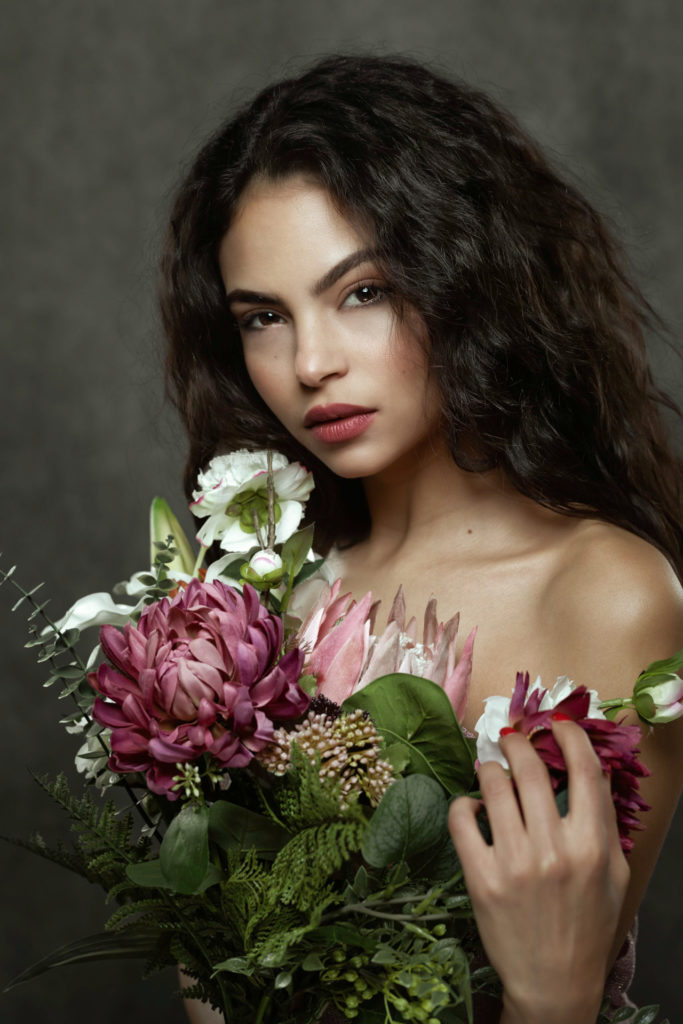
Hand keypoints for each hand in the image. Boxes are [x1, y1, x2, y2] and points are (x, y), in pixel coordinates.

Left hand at [448, 717, 629, 1023]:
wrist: (554, 982)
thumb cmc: (587, 925)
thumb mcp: (613, 872)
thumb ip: (603, 819)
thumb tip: (589, 767)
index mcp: (592, 845)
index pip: (584, 769)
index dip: (570, 735)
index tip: (558, 723)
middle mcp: (554, 849)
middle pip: (531, 767)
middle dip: (519, 742)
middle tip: (512, 738)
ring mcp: (514, 863)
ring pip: (493, 784)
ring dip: (490, 768)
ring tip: (491, 770)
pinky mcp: (481, 878)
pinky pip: (461, 819)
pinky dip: (464, 804)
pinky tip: (473, 808)